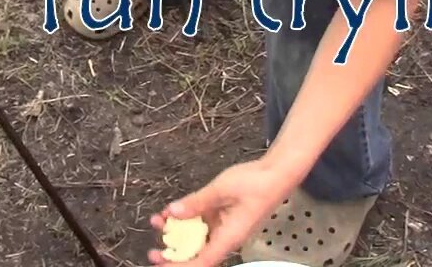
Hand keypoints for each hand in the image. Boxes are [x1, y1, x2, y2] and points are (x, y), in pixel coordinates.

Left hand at [147, 159, 295, 266]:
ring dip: (177, 233)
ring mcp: (224, 227)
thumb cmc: (256, 184)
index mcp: (228, 238)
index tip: (162, 265)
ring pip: (196, 237)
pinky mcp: (223, 216)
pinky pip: (201, 223)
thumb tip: (173, 213)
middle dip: (174, 253)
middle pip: (197, 253)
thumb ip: (196, 202)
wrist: (277, 173)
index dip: (180, 266)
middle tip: (154, 251)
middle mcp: (226, 237)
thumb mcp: (221, 190)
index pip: (202, 262)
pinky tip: (172, 211)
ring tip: (157, 221)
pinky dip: (187, 218)